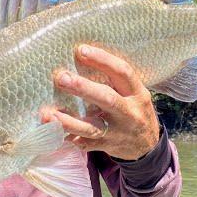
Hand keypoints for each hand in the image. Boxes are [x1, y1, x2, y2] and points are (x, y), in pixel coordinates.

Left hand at [44, 44, 159, 160]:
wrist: (149, 146)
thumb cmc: (133, 110)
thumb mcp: (133, 93)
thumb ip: (114, 80)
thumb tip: (82, 56)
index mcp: (137, 93)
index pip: (122, 72)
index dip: (103, 60)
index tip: (81, 50)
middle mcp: (129, 112)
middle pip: (107, 99)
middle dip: (83, 88)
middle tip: (61, 78)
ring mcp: (117, 132)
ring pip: (92, 127)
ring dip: (69, 122)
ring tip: (48, 114)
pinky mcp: (106, 146)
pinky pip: (84, 143)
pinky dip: (68, 137)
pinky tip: (52, 131)